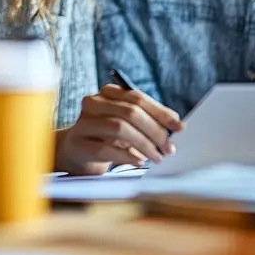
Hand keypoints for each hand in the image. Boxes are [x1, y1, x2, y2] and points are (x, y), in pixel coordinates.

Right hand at [56, 83, 183, 173]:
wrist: (75, 152)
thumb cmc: (106, 136)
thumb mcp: (126, 123)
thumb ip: (147, 120)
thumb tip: (176, 125)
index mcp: (107, 93)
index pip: (137, 98)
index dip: (160, 112)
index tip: (179, 127)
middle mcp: (93, 103)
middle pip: (130, 112)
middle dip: (154, 131)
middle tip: (169, 148)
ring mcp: (83, 123)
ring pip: (119, 128)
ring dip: (144, 144)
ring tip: (157, 157)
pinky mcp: (78, 144)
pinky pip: (106, 149)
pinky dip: (126, 156)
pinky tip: (138, 161)